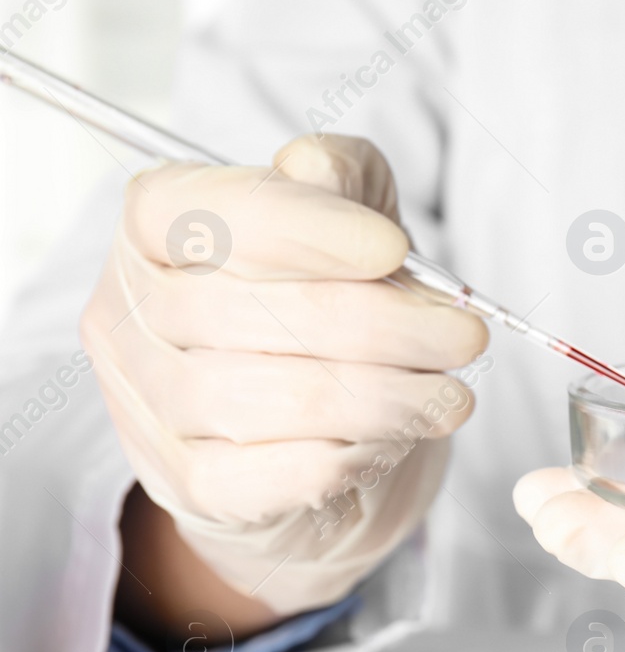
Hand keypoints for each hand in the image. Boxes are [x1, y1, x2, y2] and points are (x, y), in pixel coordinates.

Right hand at [82, 135, 486, 619]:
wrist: (301, 425)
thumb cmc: (322, 300)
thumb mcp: (348, 218)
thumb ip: (343, 178)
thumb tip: (316, 168)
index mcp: (157, 223)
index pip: (218, 216)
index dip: (311, 230)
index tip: (395, 248)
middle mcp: (131, 309)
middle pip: (262, 314)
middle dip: (388, 327)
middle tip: (465, 336)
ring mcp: (151, 404)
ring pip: (281, 399)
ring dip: (389, 398)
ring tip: (449, 394)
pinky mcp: (192, 483)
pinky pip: (282, 471)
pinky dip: (357, 454)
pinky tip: (397, 437)